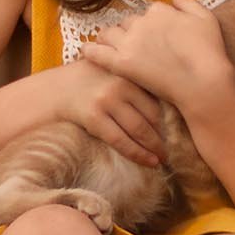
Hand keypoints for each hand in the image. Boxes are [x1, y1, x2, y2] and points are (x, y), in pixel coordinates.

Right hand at [49, 59, 165, 167]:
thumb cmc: (90, 82)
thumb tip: (169, 105)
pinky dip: (137, 153)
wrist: (56, 88)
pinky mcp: (94, 117)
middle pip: (152, 115)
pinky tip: (147, 161)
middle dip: (164, 136)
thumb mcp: (114, 73)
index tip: (178, 133)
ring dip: (154, 148)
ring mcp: (107, 101)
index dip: (170, 120)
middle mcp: (120, 85)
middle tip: (173, 150)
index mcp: (129, 73)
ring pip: (139, 129)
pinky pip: (120, 140)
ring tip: (162, 159)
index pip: (158, 100)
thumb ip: (135, 82)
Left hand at [81, 0, 234, 113]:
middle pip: (126, 23)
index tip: (153, 36)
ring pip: (108, 34)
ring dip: (108, 39)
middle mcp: (141, 22)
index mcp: (159, 11)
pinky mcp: (122, 64)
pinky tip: (84, 52)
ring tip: (107, 47)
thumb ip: (188, 3)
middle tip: (133, 46)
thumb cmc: (209, 52)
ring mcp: (130, 43)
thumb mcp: (206, 18)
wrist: (202, 81)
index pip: (147, 13)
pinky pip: (98, 53)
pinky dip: (89, 51)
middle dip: (129, 32)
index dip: (150, 25)